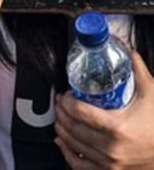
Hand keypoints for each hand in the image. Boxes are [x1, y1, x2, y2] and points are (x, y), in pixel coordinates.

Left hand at [55, 49, 153, 168]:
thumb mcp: (151, 94)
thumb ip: (136, 68)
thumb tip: (123, 45)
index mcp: (117, 128)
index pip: (80, 112)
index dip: (67, 101)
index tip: (66, 94)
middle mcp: (111, 148)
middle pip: (73, 127)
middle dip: (61, 112)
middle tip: (60, 102)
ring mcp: (110, 164)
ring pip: (73, 145)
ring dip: (61, 129)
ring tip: (59, 116)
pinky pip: (80, 166)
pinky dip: (67, 153)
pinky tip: (62, 142)